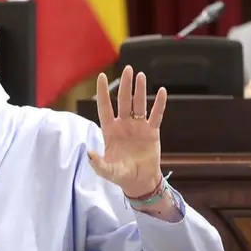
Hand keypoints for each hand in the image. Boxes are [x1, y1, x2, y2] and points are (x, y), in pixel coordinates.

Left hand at [91, 65, 166, 196]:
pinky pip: (156, 115)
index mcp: (110, 131)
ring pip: (139, 104)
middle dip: (125, 85)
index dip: (103, 92)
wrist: (139, 181)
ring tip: (141, 76)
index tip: (102, 76)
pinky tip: (162, 92)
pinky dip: (159, 104)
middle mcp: (123, 125)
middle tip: (128, 69)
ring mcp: (138, 127)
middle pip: (124, 101)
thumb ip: (98, 163)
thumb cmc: (120, 175)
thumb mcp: (107, 171)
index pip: (105, 107)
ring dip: (140, 90)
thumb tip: (88, 151)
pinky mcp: (152, 132)